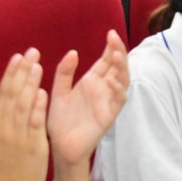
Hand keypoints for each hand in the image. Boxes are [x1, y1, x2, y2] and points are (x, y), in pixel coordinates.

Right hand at [0, 49, 48, 180]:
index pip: (4, 93)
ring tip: (37, 65)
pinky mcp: (32, 146)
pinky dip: (37, 108)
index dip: (11, 73)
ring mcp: (18, 137)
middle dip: (22, 72)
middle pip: (13, 94)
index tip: (19, 56)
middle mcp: (5, 128)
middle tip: (32, 52)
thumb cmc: (5, 165)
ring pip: (22, 106)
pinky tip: (43, 92)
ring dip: (29, 84)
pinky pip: (34, 124)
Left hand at [46, 30, 128, 165]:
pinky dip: (118, 89)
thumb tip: (73, 52)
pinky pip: (119, 100)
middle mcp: (103, 89)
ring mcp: (108, 101)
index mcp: (92, 81)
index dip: (110, 46)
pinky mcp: (109, 115)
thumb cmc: (60, 121)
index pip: (106, 60)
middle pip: (117, 66)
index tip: (110, 33)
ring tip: (116, 55)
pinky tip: (113, 80)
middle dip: (118, 52)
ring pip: (122, 80)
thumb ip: (64, 73)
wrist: (60, 147)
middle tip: (114, 38)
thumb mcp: (59, 92)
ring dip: (121, 68)